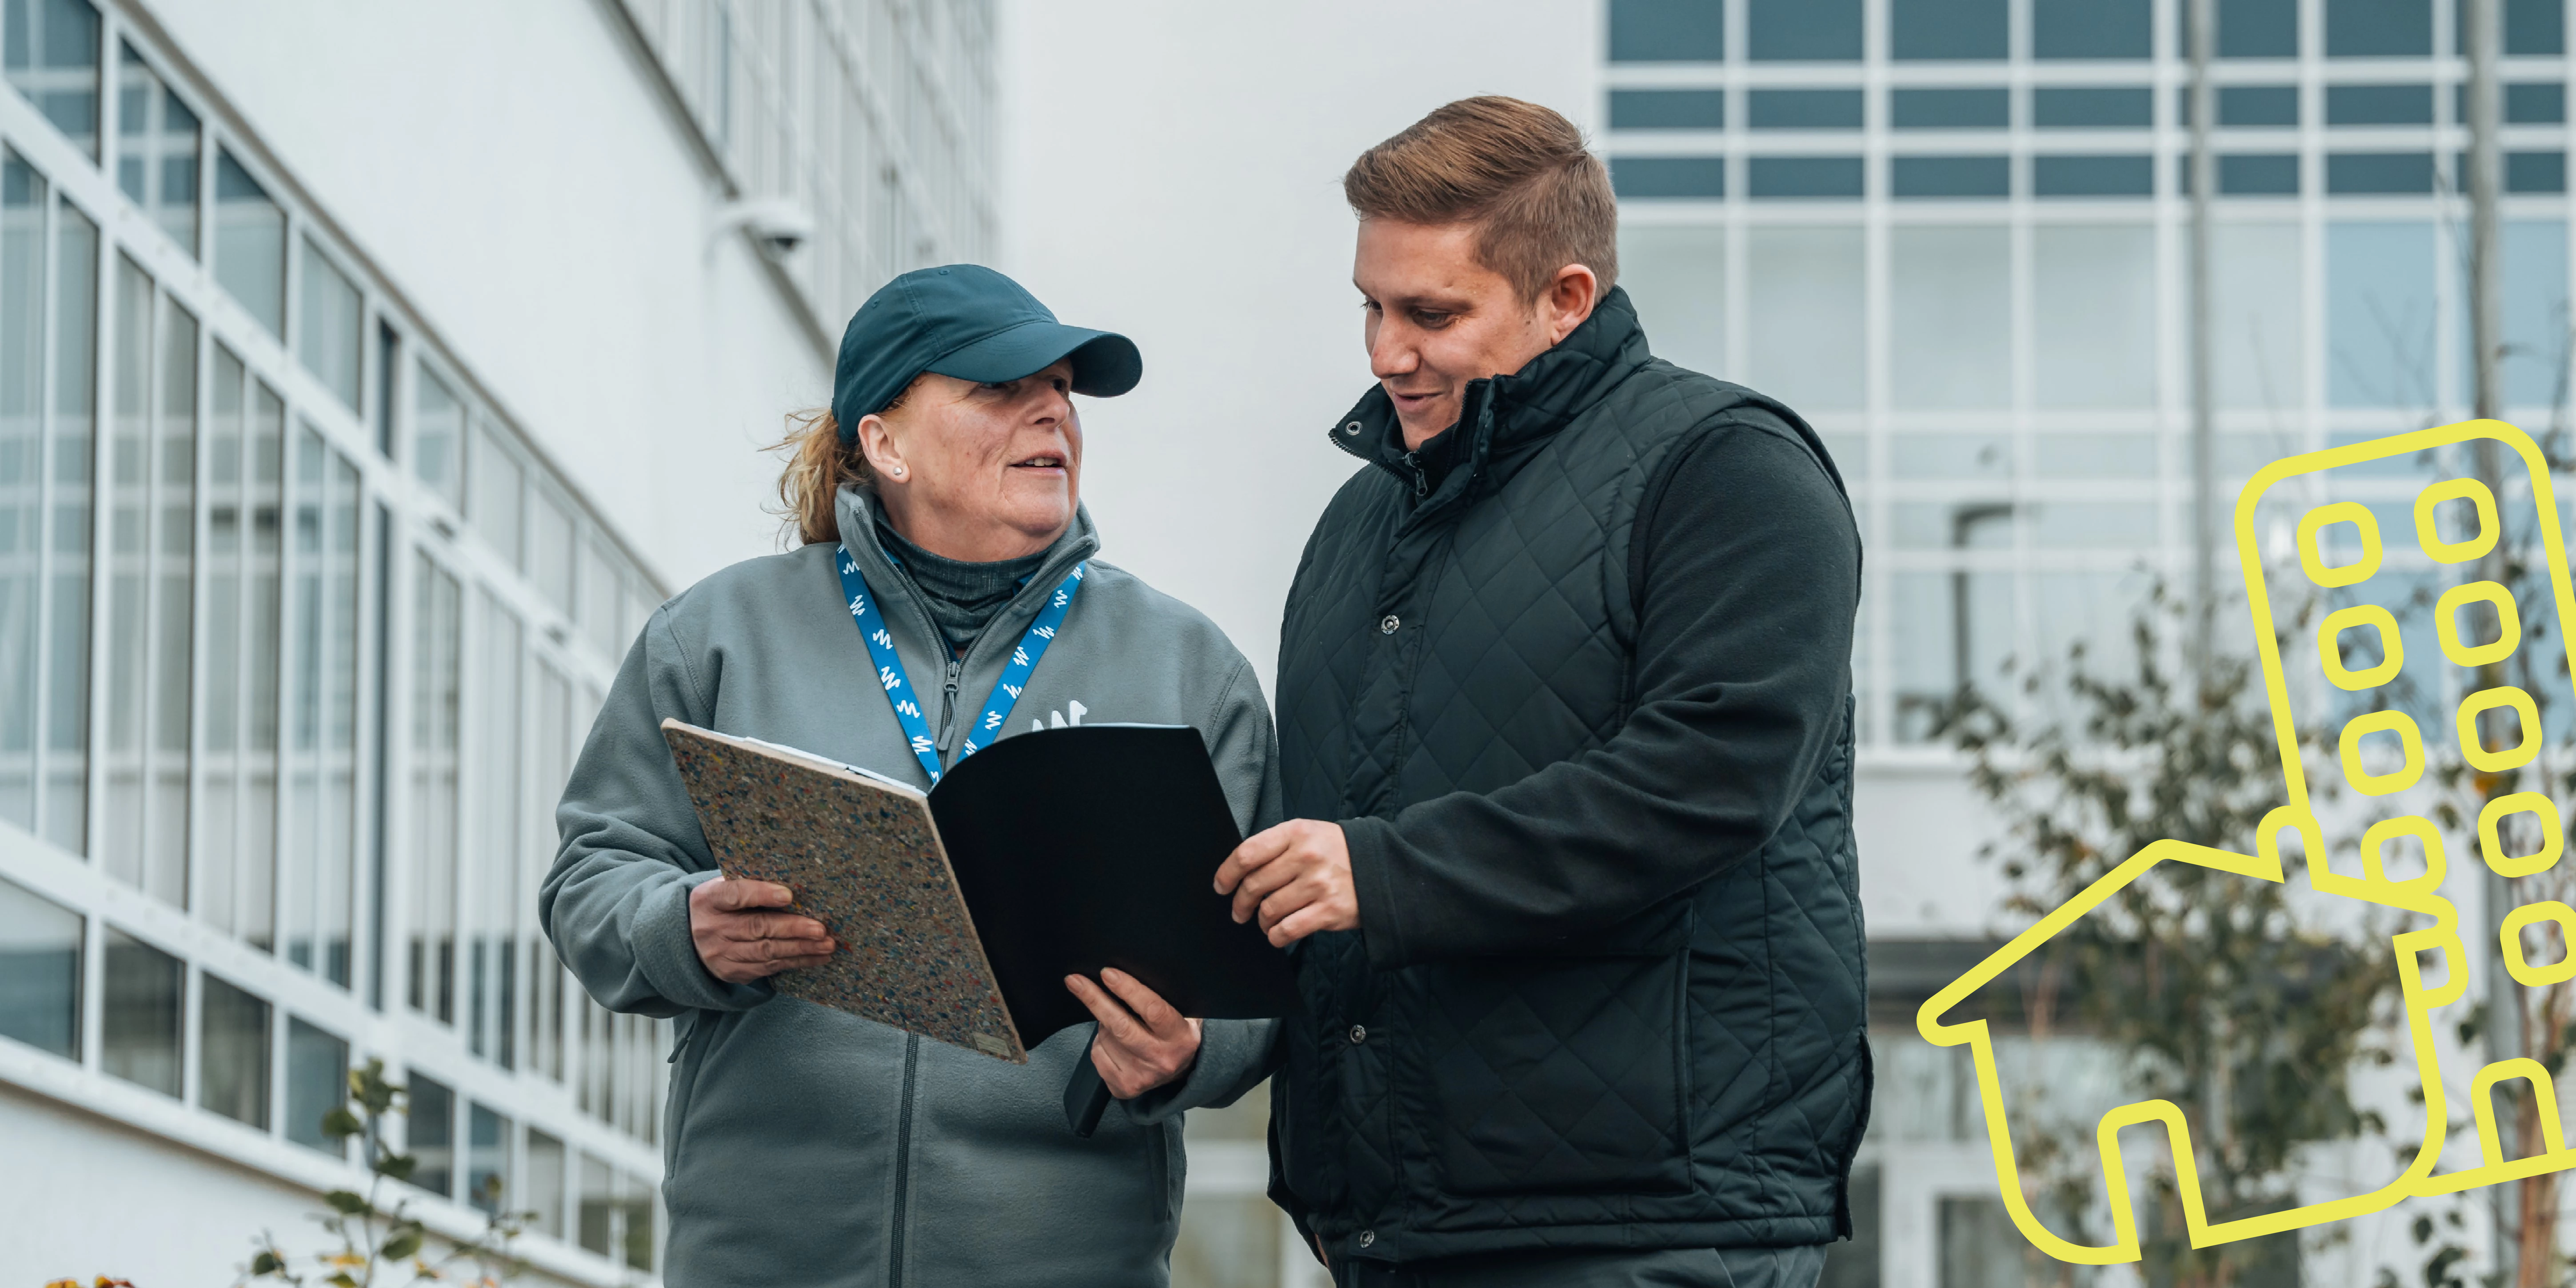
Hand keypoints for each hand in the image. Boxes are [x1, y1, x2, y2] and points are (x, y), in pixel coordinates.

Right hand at [689, 877, 833, 983]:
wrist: (690, 938)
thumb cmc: (722, 905)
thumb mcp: (725, 888)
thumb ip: (750, 884)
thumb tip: (796, 883)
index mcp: (709, 899)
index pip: (735, 895)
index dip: (761, 895)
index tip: (789, 896)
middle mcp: (712, 928)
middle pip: (756, 928)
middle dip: (792, 929)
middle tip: (820, 929)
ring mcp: (721, 954)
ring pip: (766, 953)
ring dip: (800, 949)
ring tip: (827, 945)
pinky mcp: (733, 972)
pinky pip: (768, 969)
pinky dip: (795, 962)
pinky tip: (816, 957)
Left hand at [1067, 968, 1202, 1098]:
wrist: (1182, 1073)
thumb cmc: (1175, 1034)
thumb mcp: (1182, 1013)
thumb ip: (1162, 996)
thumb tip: (1123, 973)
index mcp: (1181, 1037)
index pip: (1153, 1010)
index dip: (1128, 990)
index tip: (1107, 973)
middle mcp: (1162, 1059)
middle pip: (1121, 1026)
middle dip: (1095, 1000)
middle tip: (1076, 981)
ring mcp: (1142, 1076)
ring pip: (1106, 1039)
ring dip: (1103, 1023)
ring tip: (1117, 1020)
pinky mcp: (1124, 1087)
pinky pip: (1098, 1055)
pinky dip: (1100, 1042)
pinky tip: (1113, 1041)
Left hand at [1213, 819, 1359, 946]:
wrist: (1382, 869)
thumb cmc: (1338, 853)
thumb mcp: (1309, 834)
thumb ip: (1276, 846)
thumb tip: (1239, 870)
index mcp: (1297, 833)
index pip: (1247, 853)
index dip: (1227, 873)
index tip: (1221, 886)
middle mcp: (1306, 857)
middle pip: (1254, 885)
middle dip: (1240, 903)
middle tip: (1239, 911)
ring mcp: (1318, 885)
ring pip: (1269, 910)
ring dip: (1261, 921)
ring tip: (1265, 920)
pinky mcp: (1329, 911)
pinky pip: (1287, 930)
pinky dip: (1276, 936)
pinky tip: (1278, 933)